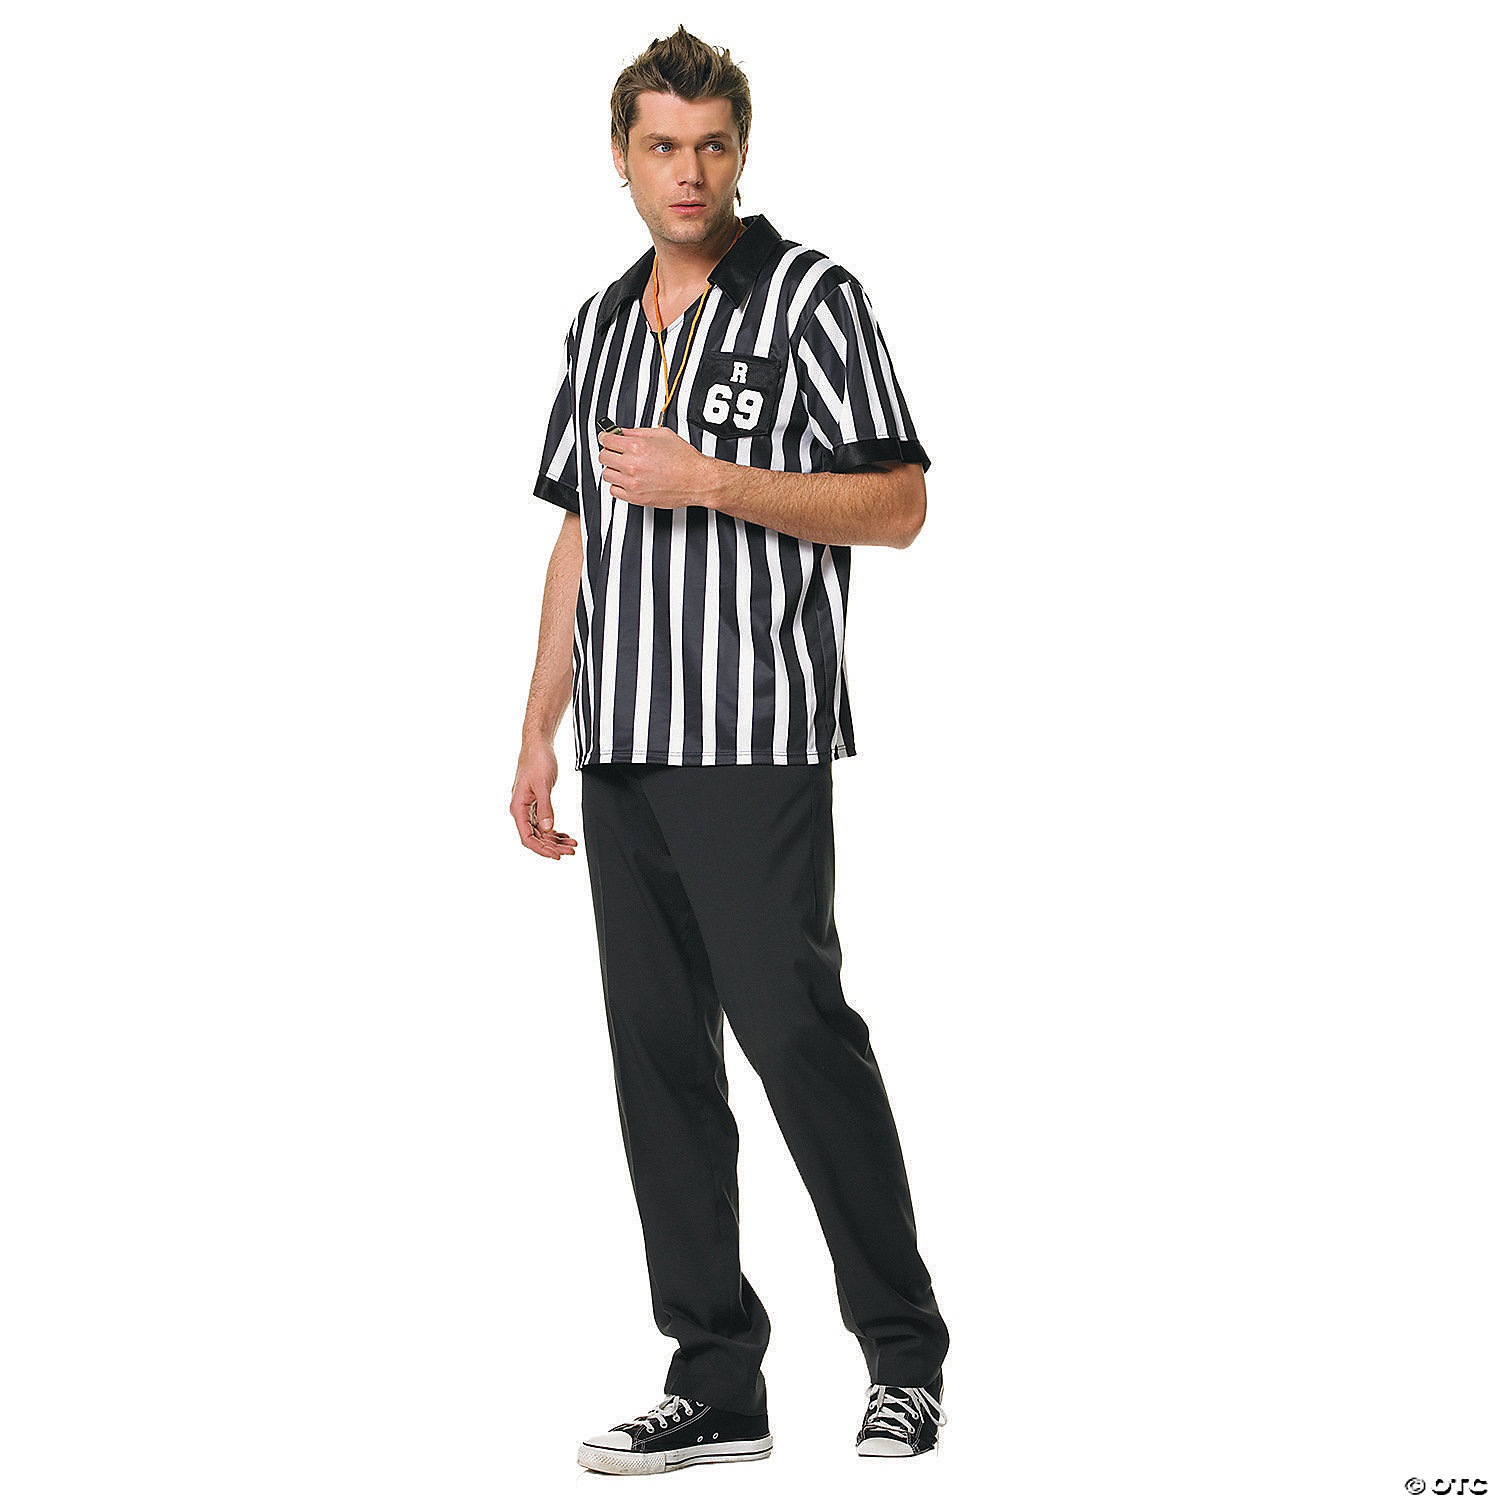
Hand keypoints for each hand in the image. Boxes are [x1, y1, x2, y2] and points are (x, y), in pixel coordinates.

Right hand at [511, 740, 577, 860]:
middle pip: (535, 837)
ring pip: (541, 832)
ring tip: (572, 845)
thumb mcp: (543, 785)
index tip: (557, 855)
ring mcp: (528, 807)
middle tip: (571, 851)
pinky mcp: (536, 803)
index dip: (542, 849)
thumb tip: (548, 829)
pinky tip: (566, 836)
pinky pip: (544, 823)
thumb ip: (545, 808)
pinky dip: (555, 831)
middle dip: (553, 846)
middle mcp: (521, 810)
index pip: (527, 837)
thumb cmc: (537, 761)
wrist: (538, 746)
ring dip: (556, 840)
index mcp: (518, 807)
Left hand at [598, 425, 717, 510]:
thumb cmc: (685, 459)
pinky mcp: (635, 497)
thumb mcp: (663, 435)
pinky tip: (627, 480)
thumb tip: (624, 432)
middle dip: (609, 452)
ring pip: (607, 474)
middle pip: (603, 456)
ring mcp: (632, 483)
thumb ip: (639, 432)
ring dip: (613, 469)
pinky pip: (614, 491)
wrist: (697, 480)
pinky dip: (618, 484)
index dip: (605, 437)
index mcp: (637, 447)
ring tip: (623, 467)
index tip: (606, 438)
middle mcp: (632, 465)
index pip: (607, 440)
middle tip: (616, 452)